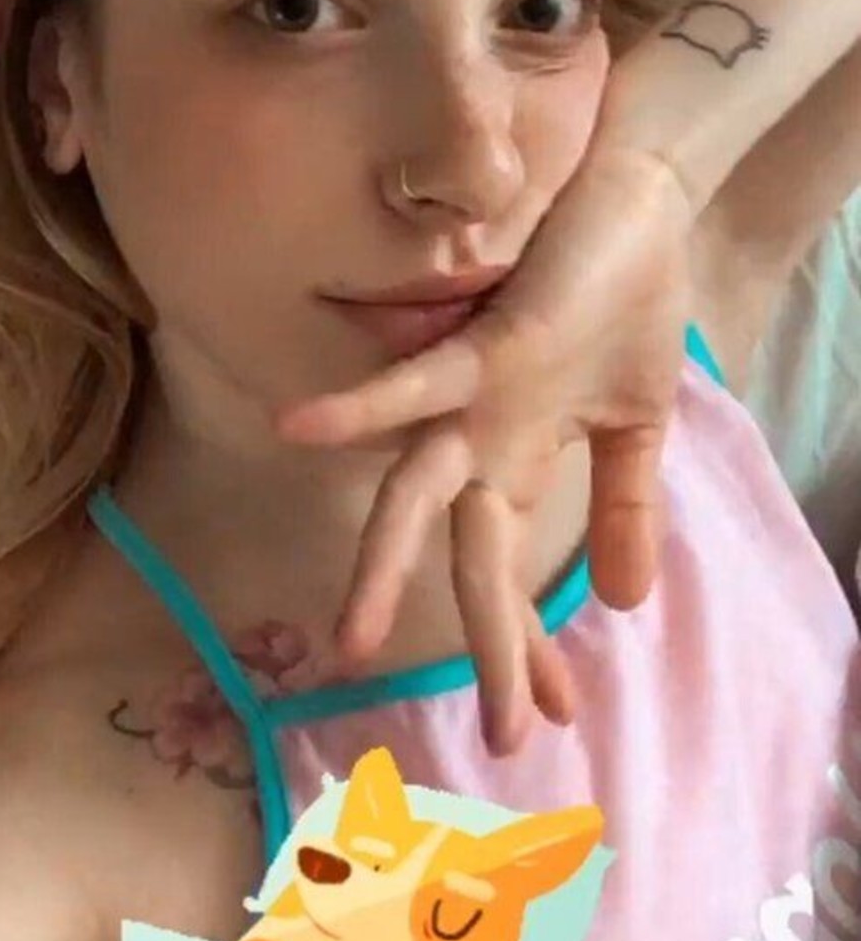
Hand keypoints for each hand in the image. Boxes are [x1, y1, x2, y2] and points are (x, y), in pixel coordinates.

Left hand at [272, 145, 694, 756]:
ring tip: (352, 644)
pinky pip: (411, 382)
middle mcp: (481, 445)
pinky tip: (301, 428)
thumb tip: (629, 603)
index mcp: (518, 464)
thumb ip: (629, 507)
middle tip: (500, 741)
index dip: (527, 650)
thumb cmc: (624, 298)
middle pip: (472, 563)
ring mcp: (472, 403)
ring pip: (415, 496)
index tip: (547, 720)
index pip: (513, 576)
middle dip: (491, 650)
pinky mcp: (480, 350)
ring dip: (386, 568)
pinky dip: (361, 405)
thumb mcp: (640, 422)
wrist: (639, 199)